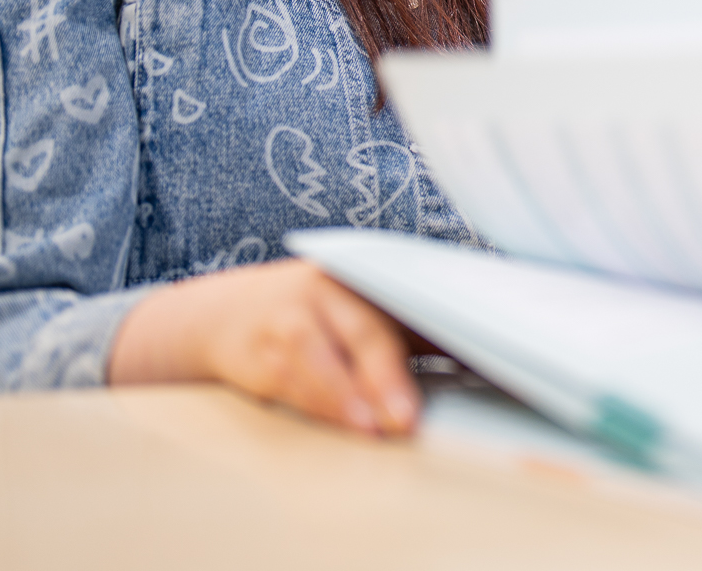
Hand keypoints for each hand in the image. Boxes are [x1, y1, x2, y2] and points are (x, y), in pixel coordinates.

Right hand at [108, 258, 420, 435]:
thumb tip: (478, 351)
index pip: (395, 305)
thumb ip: (413, 328)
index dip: (418, 340)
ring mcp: (283, 319)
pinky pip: (288, 384)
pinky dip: (315, 406)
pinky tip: (340, 425)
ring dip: (345, 399)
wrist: (223, 312)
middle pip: (358, 331)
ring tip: (371, 429)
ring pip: (317, 361)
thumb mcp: (363, 308)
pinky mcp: (255, 355)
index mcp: (357, 272)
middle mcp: (320, 288)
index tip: (436, 374)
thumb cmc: (317, 313)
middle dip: (382, 378)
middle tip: (403, 420)